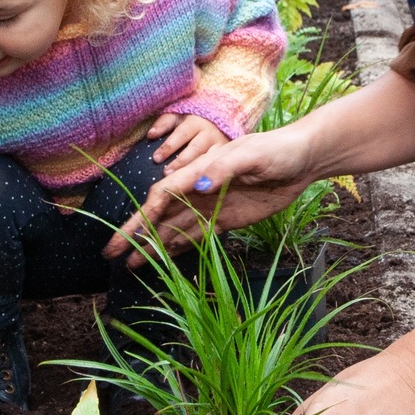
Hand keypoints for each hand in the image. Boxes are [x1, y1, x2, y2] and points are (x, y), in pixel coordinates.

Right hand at [106, 125, 319, 261]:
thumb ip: (224, 167)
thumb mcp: (251, 154)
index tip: (124, 237)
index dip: (141, 217)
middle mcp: (199, 191)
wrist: (302, 158)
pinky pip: (196, 236)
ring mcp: (211, 206)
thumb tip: (201, 185)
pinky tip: (163, 259)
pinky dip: (178, 248)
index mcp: (199, 171)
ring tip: (131, 265)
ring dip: (153, 246)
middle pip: (160, 216)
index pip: (162, 197)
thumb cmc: (276, 149)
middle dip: (135, 235)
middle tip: (112, 255)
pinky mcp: (227, 219)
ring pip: (174, 229)